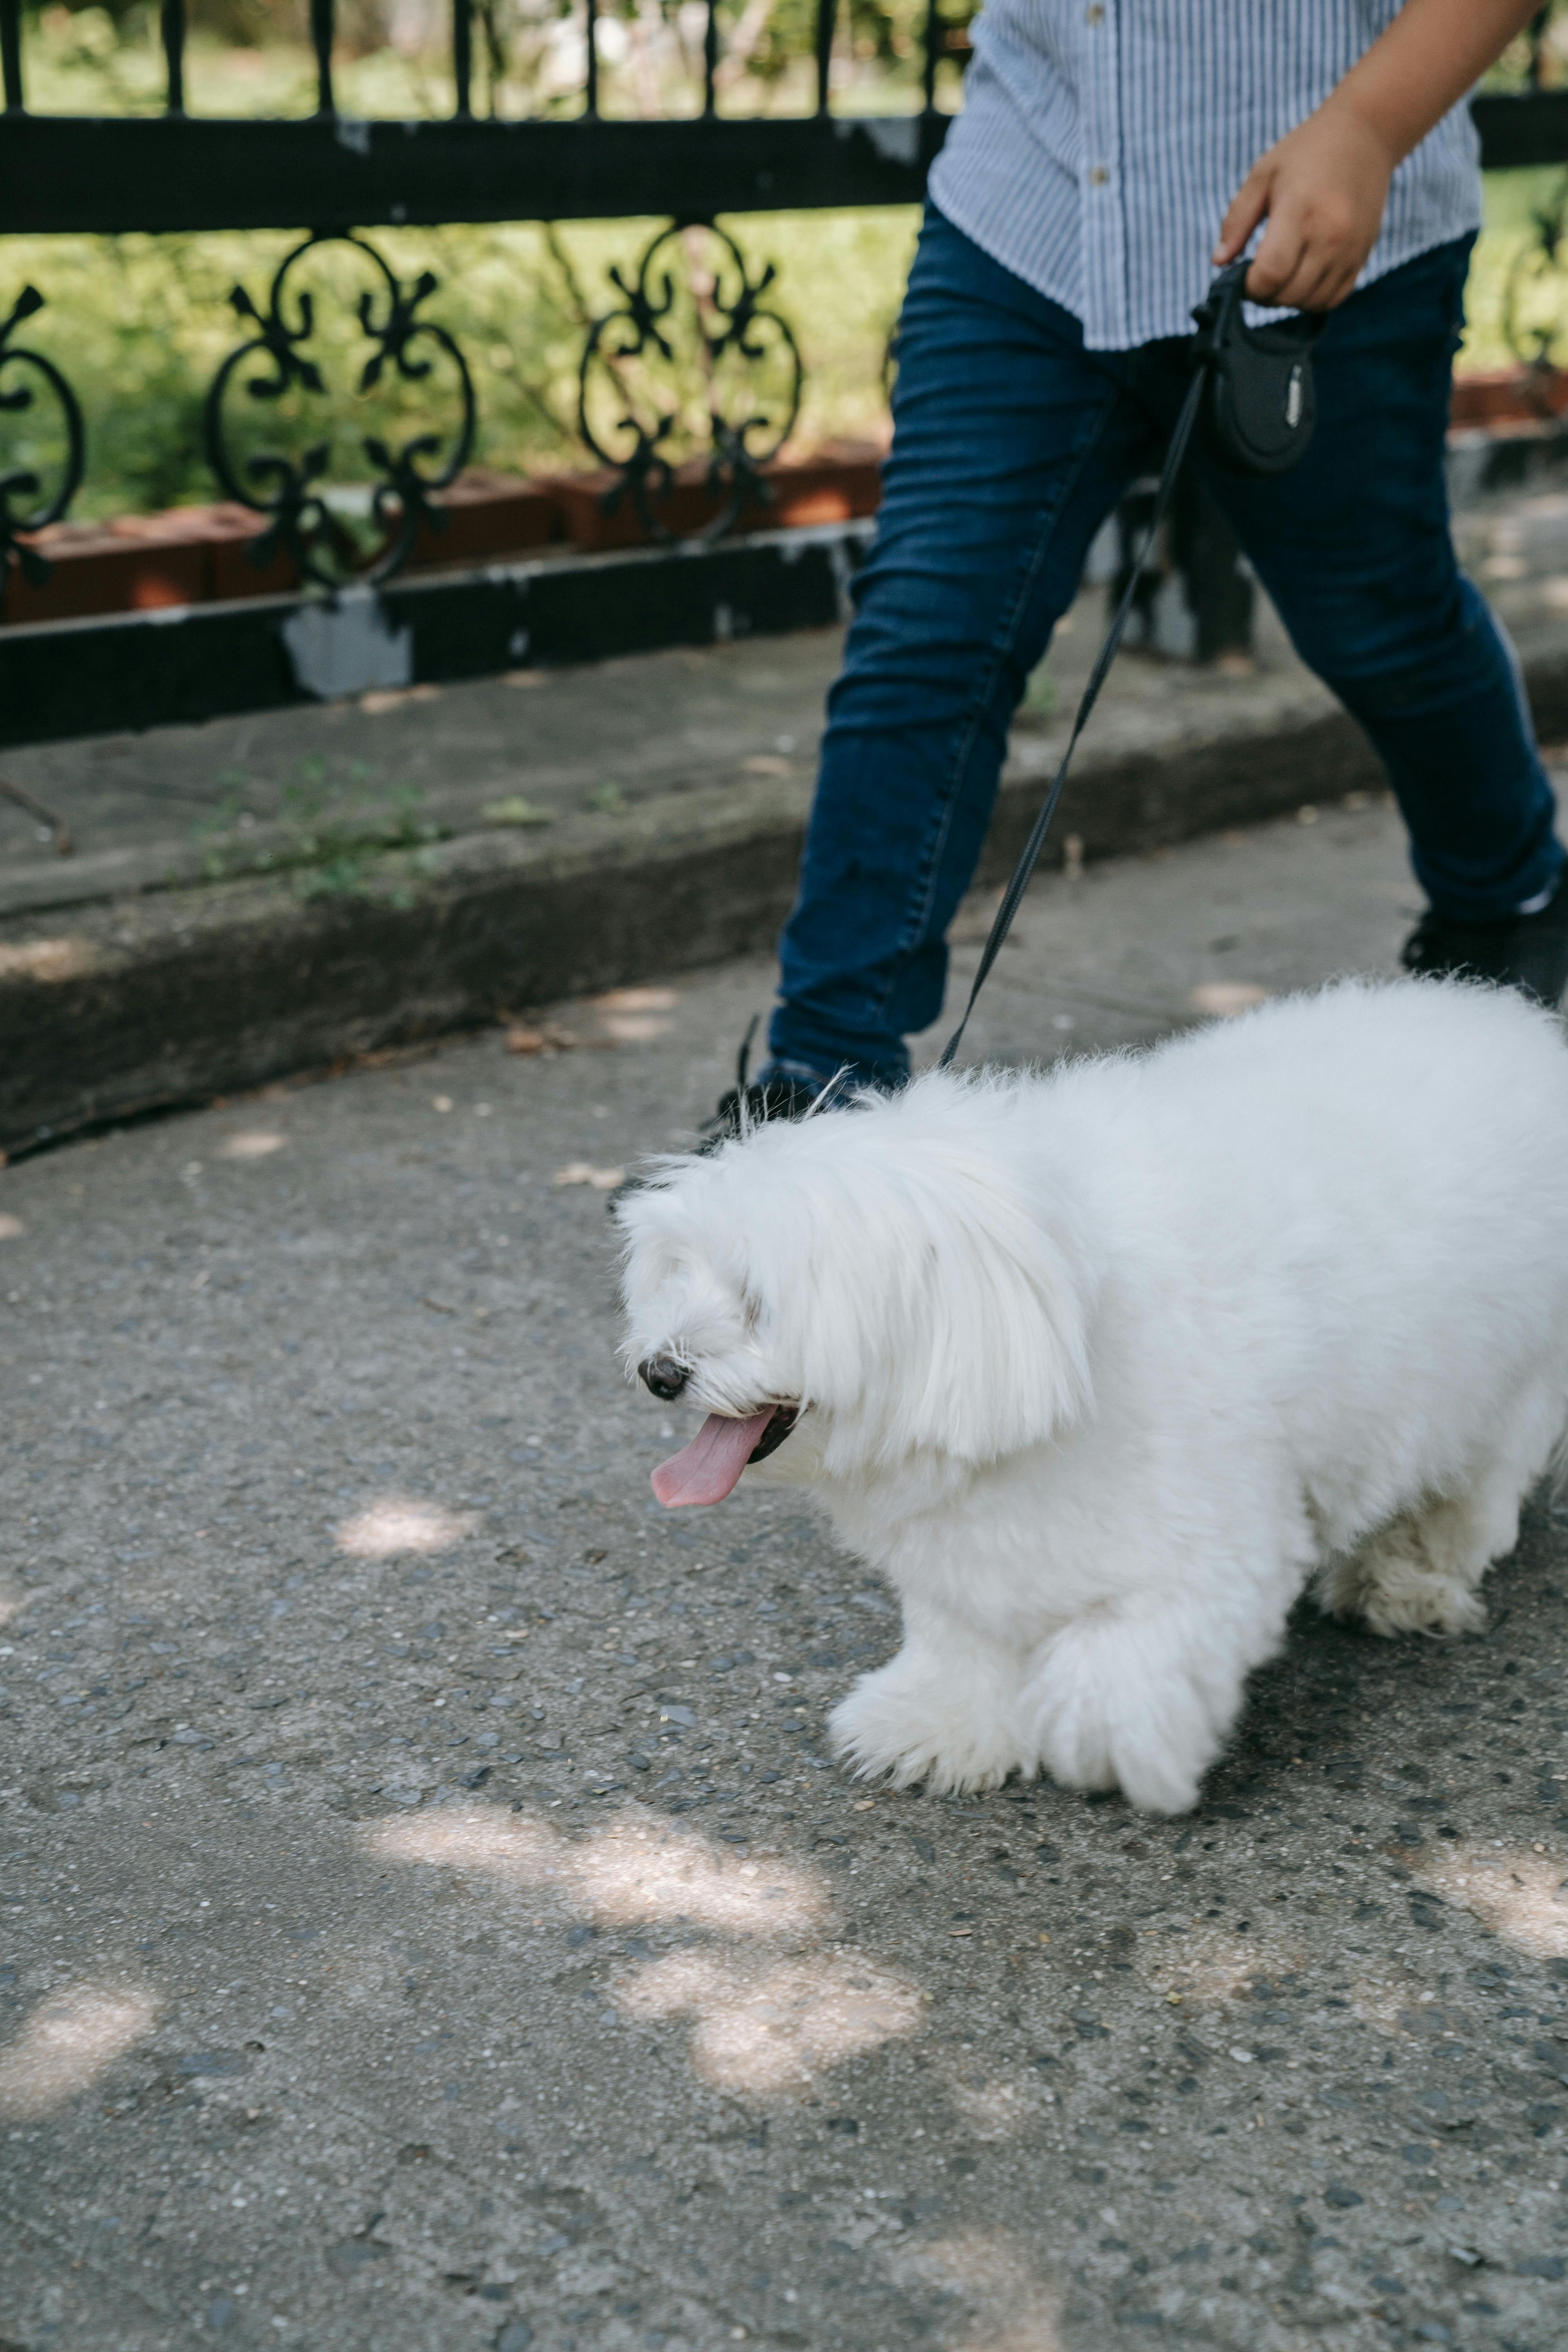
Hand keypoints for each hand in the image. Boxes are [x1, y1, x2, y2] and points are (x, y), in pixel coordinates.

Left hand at [1213, 99, 1395, 311]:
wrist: (1364, 134)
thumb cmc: (1305, 152)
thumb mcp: (1262, 176)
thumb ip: (1237, 220)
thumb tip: (1218, 262)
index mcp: (1299, 212)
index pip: (1270, 274)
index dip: (1249, 286)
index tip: (1242, 275)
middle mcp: (1329, 235)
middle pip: (1289, 295)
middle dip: (1265, 295)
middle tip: (1258, 275)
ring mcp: (1349, 248)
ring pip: (1312, 303)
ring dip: (1288, 299)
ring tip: (1281, 274)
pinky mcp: (1362, 254)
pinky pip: (1335, 298)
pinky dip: (1313, 299)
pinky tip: (1302, 277)